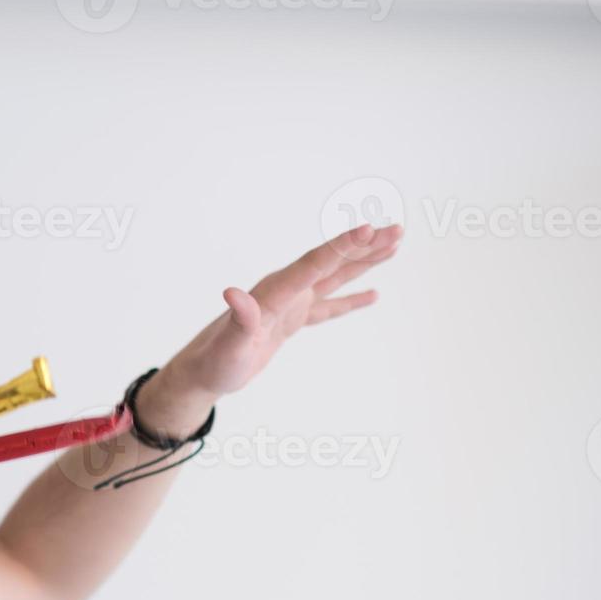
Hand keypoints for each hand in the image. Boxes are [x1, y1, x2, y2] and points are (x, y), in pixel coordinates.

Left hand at [165, 222, 402, 397]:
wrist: (203, 372)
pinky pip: (328, 306)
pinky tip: (373, 294)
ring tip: (393, 245)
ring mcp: (290, 305)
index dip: (341, 246)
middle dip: (364, 246)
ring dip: (363, 262)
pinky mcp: (291, 321)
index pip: (313, 264)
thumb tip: (234, 293)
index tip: (368, 227)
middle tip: (398, 229)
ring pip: (334, 278)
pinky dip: (350, 300)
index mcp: (274, 293)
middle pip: (331, 262)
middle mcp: (284, 291)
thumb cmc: (215, 361)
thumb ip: (239, 320)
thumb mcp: (229, 345)